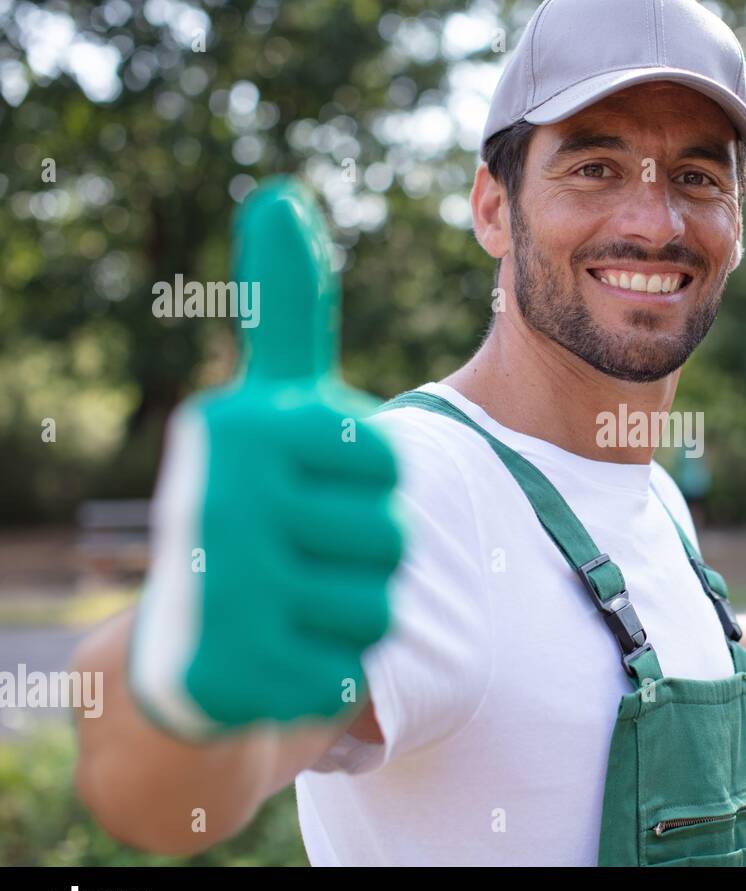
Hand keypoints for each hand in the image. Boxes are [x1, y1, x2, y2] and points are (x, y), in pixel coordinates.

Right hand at [128, 178, 402, 740]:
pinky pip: (352, 669)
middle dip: (361, 551)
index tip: (309, 484)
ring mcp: (228, 592)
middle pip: (392, 535)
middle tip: (299, 552)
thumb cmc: (251, 505)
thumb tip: (281, 193)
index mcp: (244, 428)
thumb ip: (286, 309)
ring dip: (348, 610)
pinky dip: (326, 668)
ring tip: (289, 600)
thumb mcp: (264, 406)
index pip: (388, 458)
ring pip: (379, 604)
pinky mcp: (241, 676)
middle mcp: (223, 500)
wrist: (187, 642)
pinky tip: (277, 655)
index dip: (365, 482)